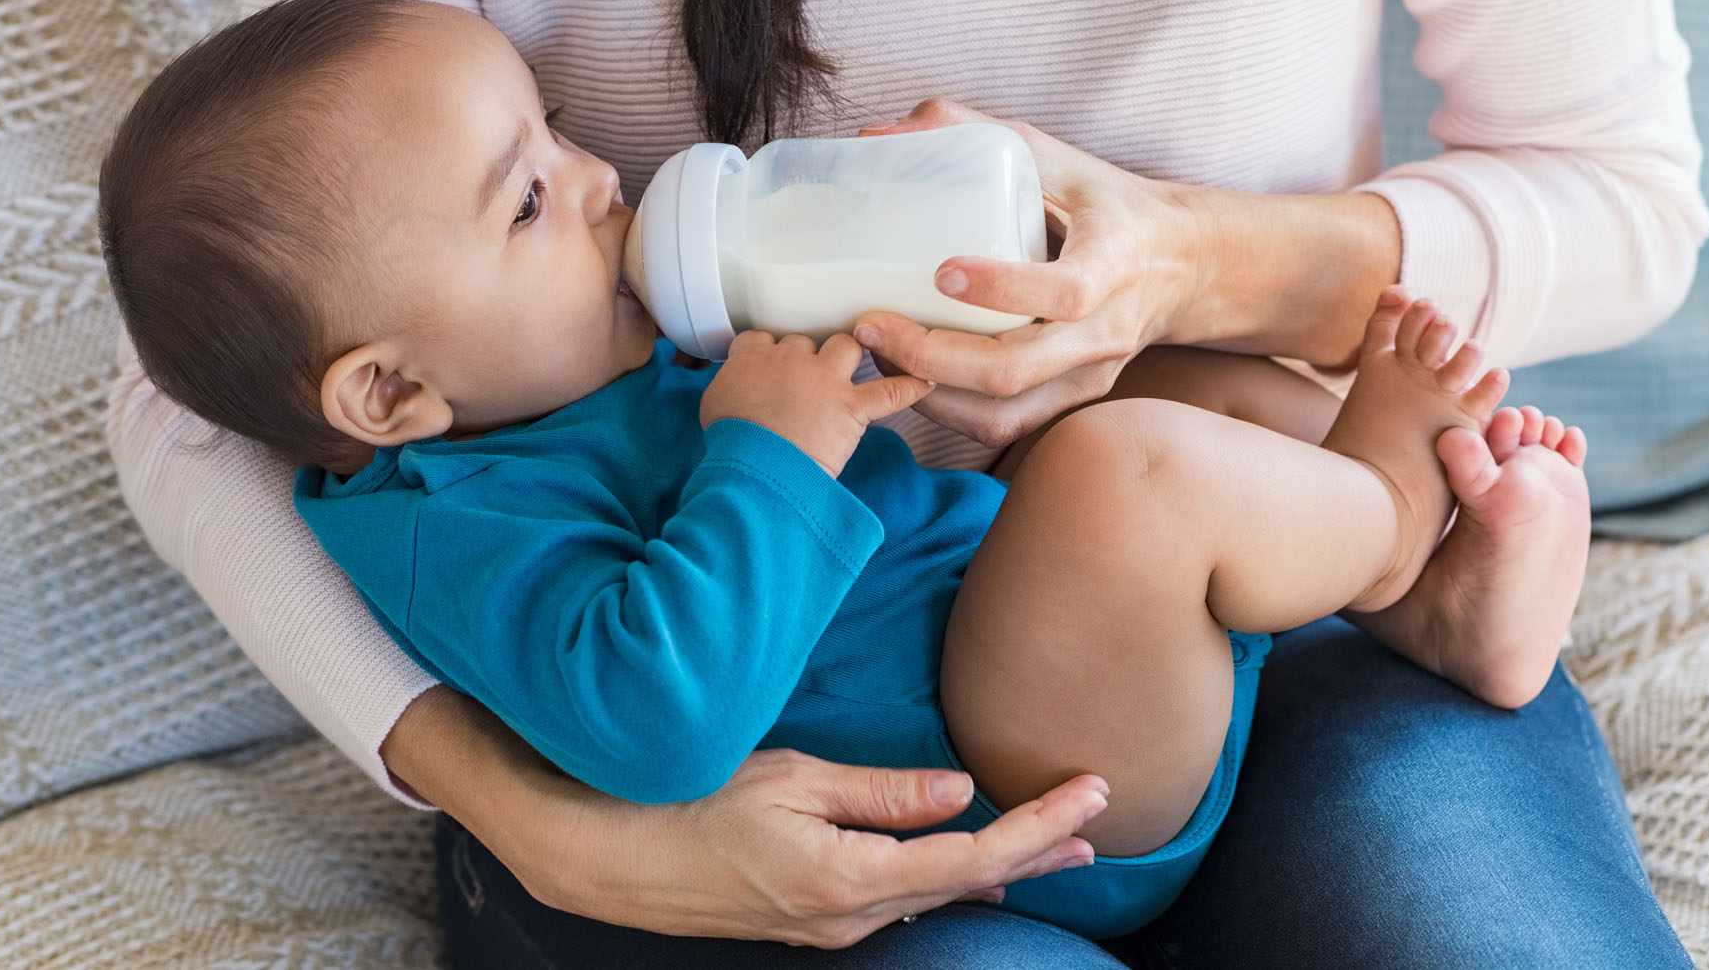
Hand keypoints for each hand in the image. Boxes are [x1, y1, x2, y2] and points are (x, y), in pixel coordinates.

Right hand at [593, 749, 1108, 947]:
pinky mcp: (812, 922)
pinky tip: (972, 867)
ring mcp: (830, 928)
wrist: (609, 855)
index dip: (1040, 826)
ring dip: (1000, 865)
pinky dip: (948, 878)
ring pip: (937, 897)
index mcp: (849, 879)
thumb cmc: (690, 800)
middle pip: (968, 885)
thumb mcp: (791, 779)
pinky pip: (900, 901)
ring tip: (1057, 844)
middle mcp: (849, 918)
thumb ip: (881, 793)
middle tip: (1098, 821)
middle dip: (1039, 850)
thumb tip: (960, 793)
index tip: (1091, 794)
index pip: (973, 857)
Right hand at [700, 331, 932, 475]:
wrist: (755, 468)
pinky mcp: (852, 407)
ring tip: (855, 365)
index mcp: (753, 356)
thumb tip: (736, 390)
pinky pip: (892, 391)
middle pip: (806, 341)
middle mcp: (791, 359)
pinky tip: (926, 382)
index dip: (771, 351)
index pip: (764, 338)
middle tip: (808, 379)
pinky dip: (910, 387)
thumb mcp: (714, 404)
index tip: (772, 364)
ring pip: (847, 347)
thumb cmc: (731, 443)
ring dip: (851, 355)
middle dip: (809, 356)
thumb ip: (730, 385)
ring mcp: (825, 380)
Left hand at [851, 99, 1206, 448]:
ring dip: (929, 391)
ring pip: (1003, 410)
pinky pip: (1005, 424)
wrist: (1181, 263)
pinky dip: (948, 410)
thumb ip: (971, 132)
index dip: (1002, 289)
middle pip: (1015, 369)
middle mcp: (1106, 329)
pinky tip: (910, 376)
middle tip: (871, 326)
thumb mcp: (1054, 155)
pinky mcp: (1072, 397)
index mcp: (1114, 261)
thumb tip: (878, 134)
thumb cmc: (1105, 203)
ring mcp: (1090, 373)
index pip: (1066, 293)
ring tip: (879, 353)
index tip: (941, 271)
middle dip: (930, 356)